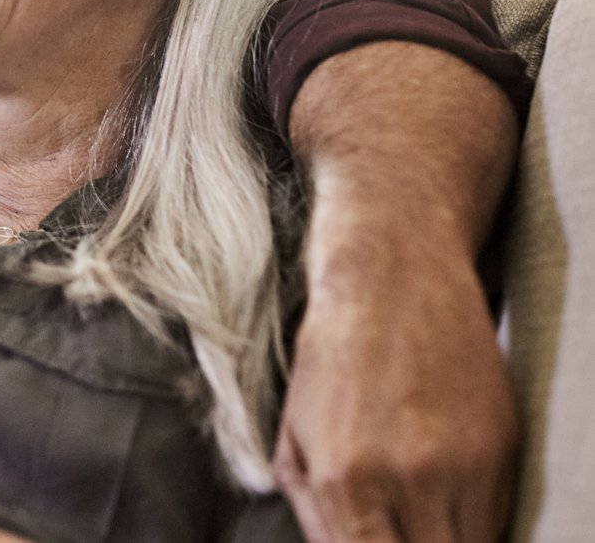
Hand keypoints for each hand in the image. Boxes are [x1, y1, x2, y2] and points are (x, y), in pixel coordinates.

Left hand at [273, 242, 516, 542]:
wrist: (393, 278)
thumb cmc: (333, 353)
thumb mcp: (295, 432)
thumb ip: (314, 509)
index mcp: (342, 479)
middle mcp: (404, 479)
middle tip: (399, 531)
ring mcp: (461, 466)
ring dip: (444, 540)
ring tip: (420, 514)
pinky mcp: (500, 450)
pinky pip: (496, 518)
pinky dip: (474, 520)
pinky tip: (447, 494)